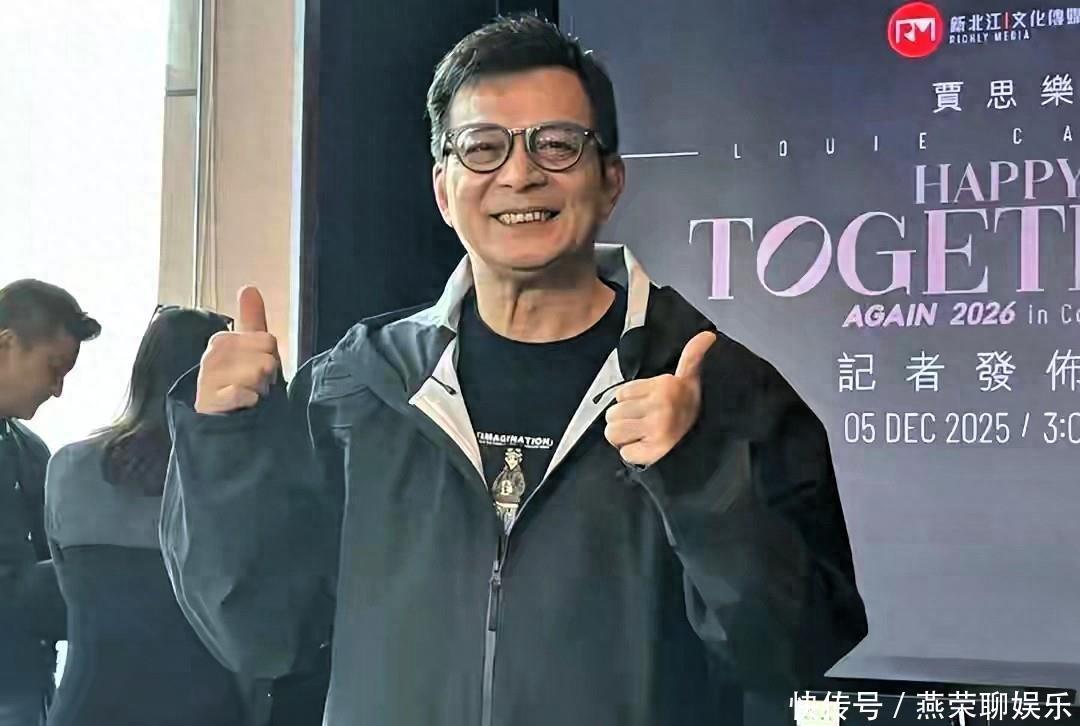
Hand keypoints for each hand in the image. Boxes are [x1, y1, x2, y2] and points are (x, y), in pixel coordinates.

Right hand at [194, 286, 280, 413]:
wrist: (224, 423)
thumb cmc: (242, 385)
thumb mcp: (252, 350)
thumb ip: (252, 319)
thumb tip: (248, 287)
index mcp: (222, 340)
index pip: (268, 341)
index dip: (272, 359)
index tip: (259, 371)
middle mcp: (211, 355)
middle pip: (266, 358)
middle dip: (267, 377)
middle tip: (254, 386)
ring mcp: (207, 378)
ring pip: (257, 374)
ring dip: (260, 391)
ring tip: (249, 397)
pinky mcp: (208, 401)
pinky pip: (243, 393)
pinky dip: (250, 402)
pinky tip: (242, 406)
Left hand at [604, 331, 716, 466]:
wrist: (710, 435)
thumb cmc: (690, 405)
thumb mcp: (690, 377)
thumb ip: (692, 355)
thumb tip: (708, 334)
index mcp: (664, 387)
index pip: (621, 394)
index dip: (629, 401)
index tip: (646, 404)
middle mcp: (660, 407)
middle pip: (613, 414)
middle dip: (623, 419)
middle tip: (641, 421)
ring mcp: (657, 430)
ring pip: (613, 432)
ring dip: (624, 436)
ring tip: (640, 433)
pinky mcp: (654, 451)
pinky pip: (625, 452)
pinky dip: (632, 452)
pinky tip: (646, 446)